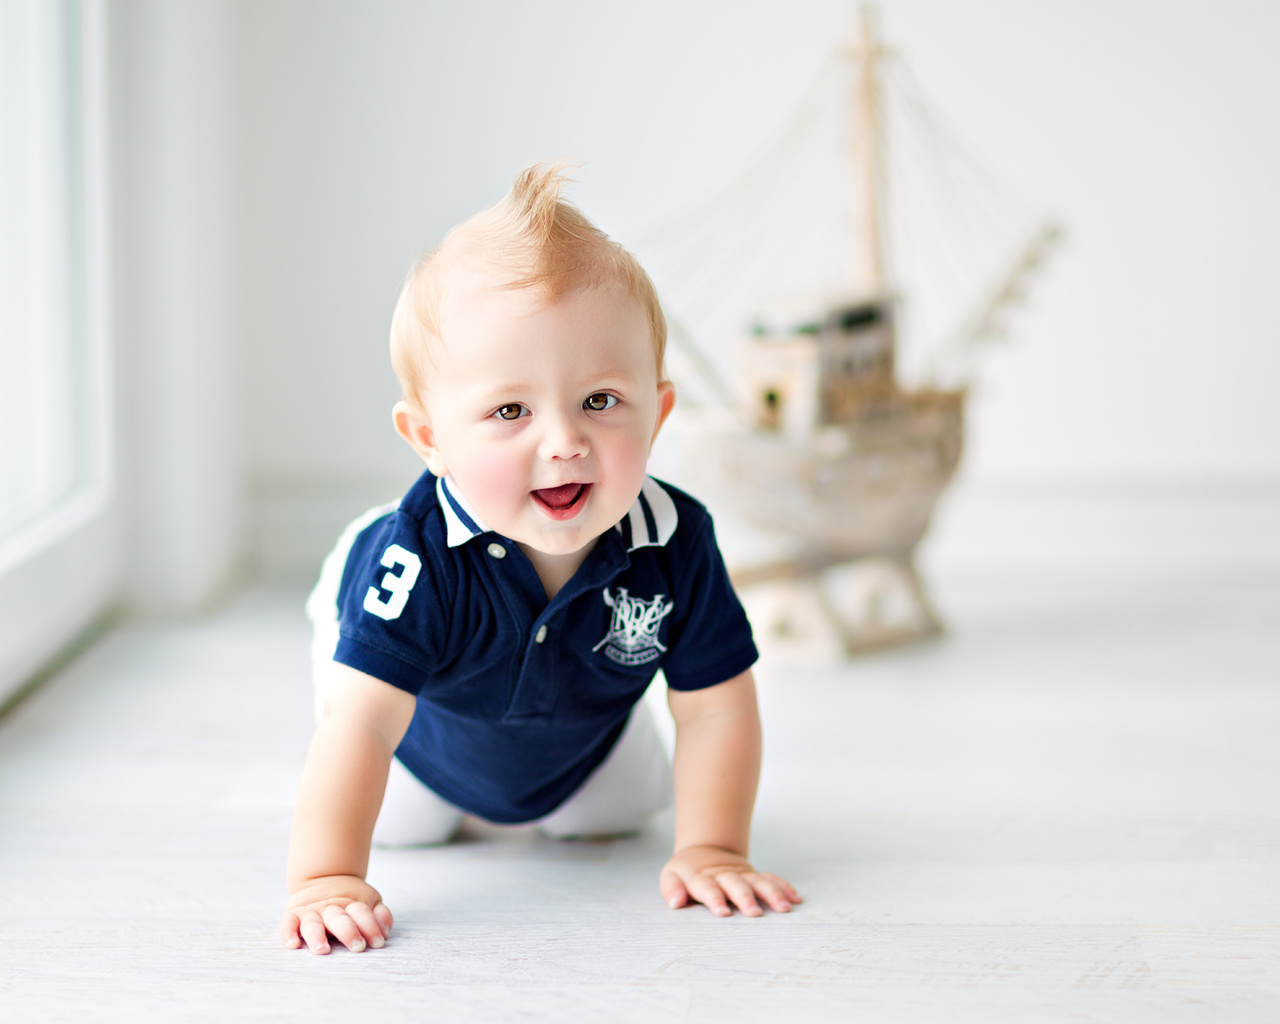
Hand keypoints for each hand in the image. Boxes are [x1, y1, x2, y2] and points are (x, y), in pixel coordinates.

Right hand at [279, 875, 393, 954]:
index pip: (361, 913)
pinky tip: (293, 945)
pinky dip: (288, 933)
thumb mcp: (369, 901)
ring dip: (317, 937)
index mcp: (351, 904)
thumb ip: (380, 915)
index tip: (378, 943)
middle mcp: (330, 907)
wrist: (324, 878)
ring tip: (323, 950)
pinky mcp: (293, 915)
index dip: (371, 927)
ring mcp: (311, 911)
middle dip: (348, 932)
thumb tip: (384, 931)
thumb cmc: (351, 902)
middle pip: (339, 919)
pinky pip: (287, 924)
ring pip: (313, 924)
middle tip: (357, 947)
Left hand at [660, 845, 801, 917]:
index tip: (723, 912)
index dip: (715, 899)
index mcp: (701, 877)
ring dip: (771, 893)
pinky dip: (783, 887)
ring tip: (784, 908)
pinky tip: (795, 899)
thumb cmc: (686, 872)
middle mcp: (724, 875)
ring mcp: (741, 874)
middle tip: (755, 914)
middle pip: (736, 885)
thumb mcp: (671, 876)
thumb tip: (675, 902)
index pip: (708, 887)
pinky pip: (771, 878)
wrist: (705, 850)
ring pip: (758, 881)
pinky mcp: (753, 875)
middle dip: (746, 898)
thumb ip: (671, 889)